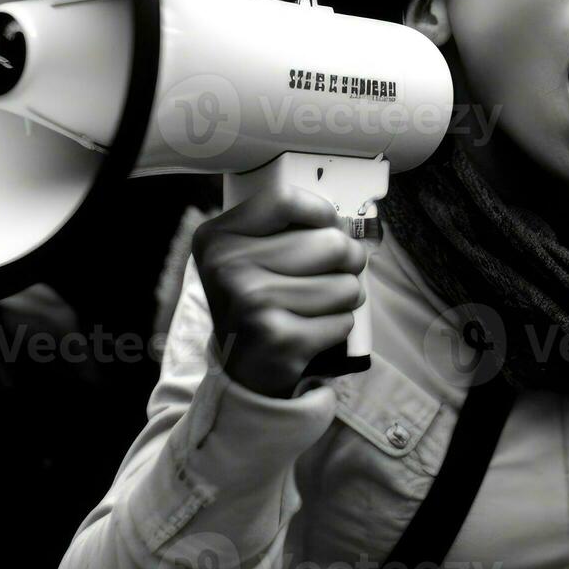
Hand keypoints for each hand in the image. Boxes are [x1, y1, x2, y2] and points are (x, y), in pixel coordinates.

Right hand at [193, 184, 368, 397]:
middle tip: (338, 272)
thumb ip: (287, 228)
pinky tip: (313, 330)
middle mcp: (228, 267)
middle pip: (331, 243)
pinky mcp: (279, 339)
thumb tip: (346, 222)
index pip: (286, 200)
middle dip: (349, 260)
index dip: (322, 213)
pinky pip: (342, 320)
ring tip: (322, 304)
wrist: (240, 368)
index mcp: (218, 238)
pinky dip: (338, 325)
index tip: (329, 227)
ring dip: (346, 296)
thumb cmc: (257, 300)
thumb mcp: (249, 255)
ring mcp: (252, 303)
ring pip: (345, 285)